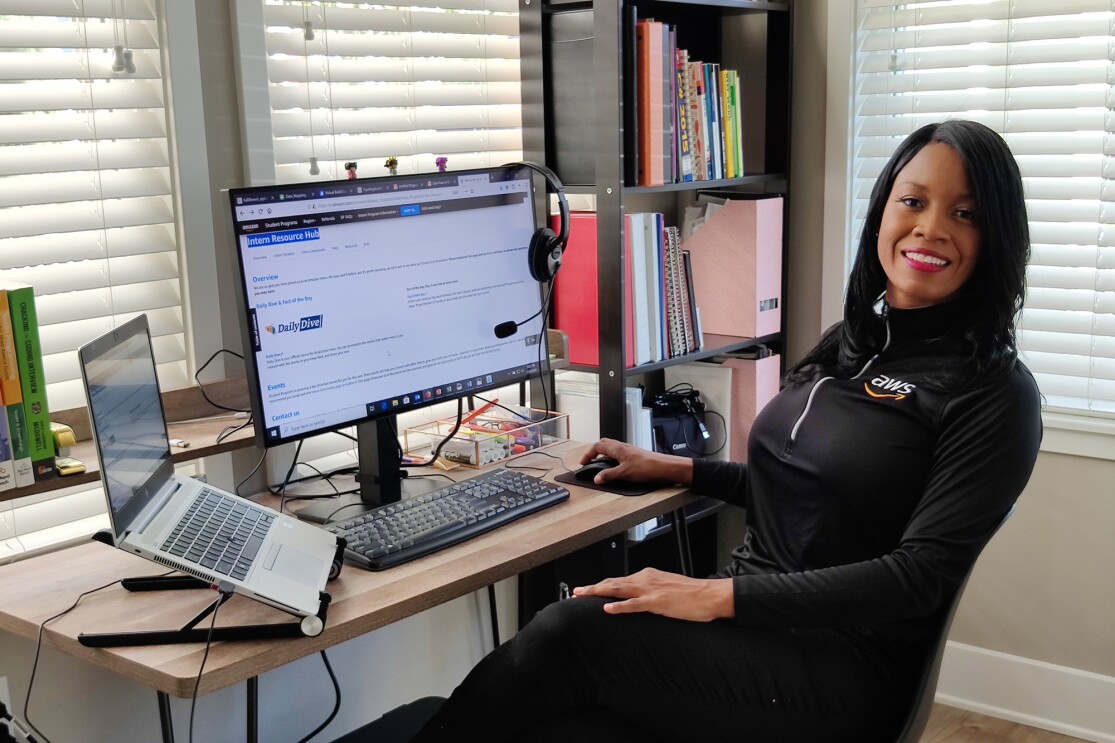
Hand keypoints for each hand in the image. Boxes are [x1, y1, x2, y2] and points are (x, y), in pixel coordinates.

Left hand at [572, 568, 733, 621]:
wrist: (708, 595)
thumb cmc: (691, 594)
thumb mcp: (666, 588)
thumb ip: (650, 591)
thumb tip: (638, 598)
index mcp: (647, 576)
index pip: (618, 580)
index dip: (601, 585)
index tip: (588, 590)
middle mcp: (645, 579)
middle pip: (613, 582)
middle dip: (593, 588)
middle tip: (576, 592)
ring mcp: (650, 590)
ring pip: (618, 589)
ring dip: (598, 592)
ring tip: (582, 595)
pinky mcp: (656, 602)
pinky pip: (634, 604)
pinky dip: (619, 606)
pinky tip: (607, 608)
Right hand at [579, 438, 693, 485]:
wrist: (663, 467)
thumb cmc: (647, 467)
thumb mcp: (624, 473)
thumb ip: (608, 475)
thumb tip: (596, 478)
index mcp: (617, 449)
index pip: (597, 446)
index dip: (588, 454)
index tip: (583, 462)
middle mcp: (622, 447)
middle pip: (604, 444)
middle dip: (594, 451)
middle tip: (589, 461)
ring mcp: (629, 450)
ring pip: (612, 448)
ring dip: (603, 454)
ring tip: (600, 465)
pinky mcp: (634, 455)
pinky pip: (619, 453)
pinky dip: (612, 458)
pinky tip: (615, 467)